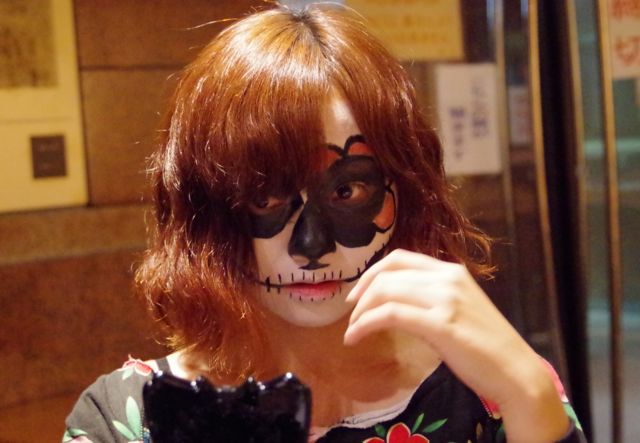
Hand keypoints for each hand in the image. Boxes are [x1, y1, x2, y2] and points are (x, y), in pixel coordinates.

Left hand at [343, 249, 569, 442]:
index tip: (357, 294)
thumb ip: (429, 298)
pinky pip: (390, 315)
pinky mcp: (441, 323)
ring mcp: (445, 299)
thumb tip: (392, 302)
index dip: (371, 273)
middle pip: (388, 273)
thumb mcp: (456, 309)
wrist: (516, 371)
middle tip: (351, 314)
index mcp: (450, 271)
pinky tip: (356, 337)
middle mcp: (447, 278)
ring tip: (352, 331)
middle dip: (361, 293)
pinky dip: (366, 324)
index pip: (399, 258)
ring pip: (386, 292)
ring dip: (361, 312)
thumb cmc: (485, 346)